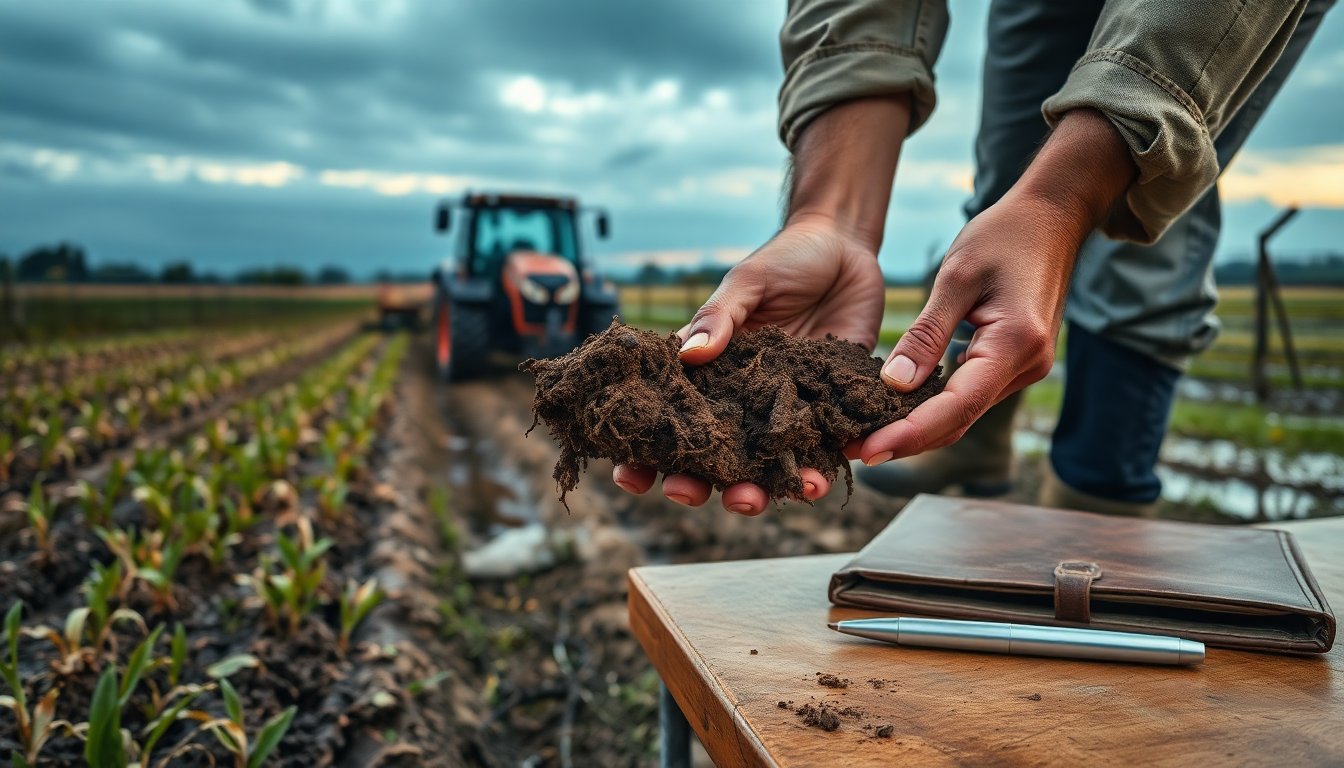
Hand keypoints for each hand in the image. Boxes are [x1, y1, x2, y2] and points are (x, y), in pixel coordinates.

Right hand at [613, 217, 886, 513]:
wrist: (844, 248)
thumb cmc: (784, 262)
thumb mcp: (745, 284)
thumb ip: (718, 318)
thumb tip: (687, 356)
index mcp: (711, 375)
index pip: (671, 421)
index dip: (645, 454)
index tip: (628, 475)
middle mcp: (745, 403)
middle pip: (715, 459)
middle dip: (697, 485)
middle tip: (687, 493)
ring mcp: (787, 410)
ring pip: (768, 467)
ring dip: (759, 491)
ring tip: (753, 500)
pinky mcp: (832, 408)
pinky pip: (827, 448)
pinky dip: (822, 469)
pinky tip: (817, 480)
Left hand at [857, 191, 1071, 464]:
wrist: (1052, 217)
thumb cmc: (1004, 235)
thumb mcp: (956, 277)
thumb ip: (925, 334)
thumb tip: (893, 385)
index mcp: (1014, 344)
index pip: (956, 407)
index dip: (909, 434)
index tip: (867, 449)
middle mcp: (1026, 367)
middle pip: (959, 420)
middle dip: (906, 440)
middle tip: (852, 451)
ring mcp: (1024, 368)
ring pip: (963, 413)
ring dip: (917, 428)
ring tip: (864, 435)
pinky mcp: (1014, 363)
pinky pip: (969, 395)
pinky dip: (933, 406)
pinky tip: (896, 409)